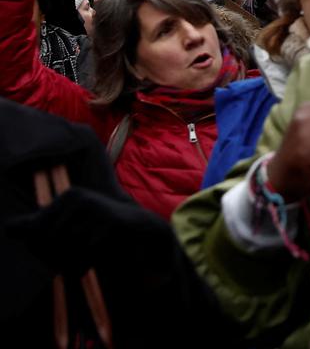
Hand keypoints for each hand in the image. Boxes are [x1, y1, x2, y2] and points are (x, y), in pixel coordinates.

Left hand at [7, 185, 171, 277]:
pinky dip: (88, 264)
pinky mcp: (110, 224)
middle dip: (58, 258)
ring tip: (89, 257)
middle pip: (46, 242)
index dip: (43, 250)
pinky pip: (84, 255)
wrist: (144, 232)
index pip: (34, 233)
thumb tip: (6, 228)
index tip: (62, 250)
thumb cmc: (102, 230)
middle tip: (76, 258)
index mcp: (67, 196)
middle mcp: (79, 197)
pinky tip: (99, 257)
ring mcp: (95, 208)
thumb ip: (39, 225)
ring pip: (65, 250)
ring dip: (73, 263)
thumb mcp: (70, 224)